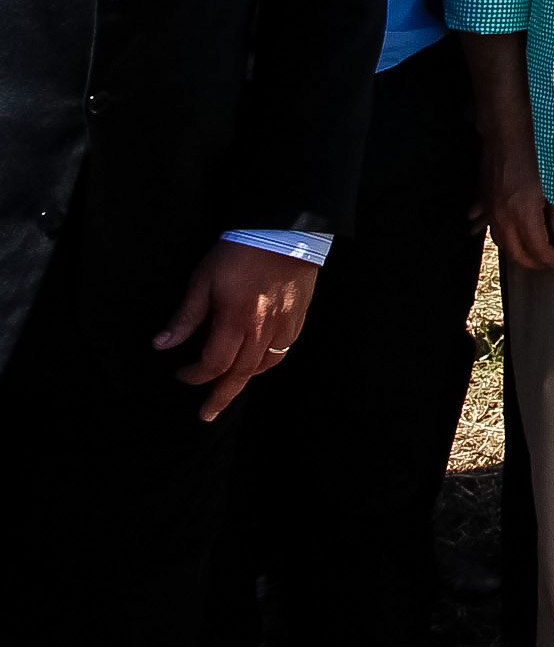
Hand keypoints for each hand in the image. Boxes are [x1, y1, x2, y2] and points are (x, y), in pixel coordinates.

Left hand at [156, 241, 320, 421]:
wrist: (285, 231)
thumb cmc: (240, 252)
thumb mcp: (203, 280)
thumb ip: (185, 317)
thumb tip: (161, 344)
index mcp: (235, 320)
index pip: (213, 364)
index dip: (194, 376)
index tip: (181, 374)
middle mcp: (262, 329)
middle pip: (240, 375)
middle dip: (220, 397)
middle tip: (207, 415)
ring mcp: (284, 325)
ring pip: (264, 366)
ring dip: (244, 380)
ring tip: (229, 386)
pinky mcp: (298, 318)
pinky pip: (282, 351)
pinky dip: (266, 362)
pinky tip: (257, 362)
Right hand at [479, 125, 553, 271]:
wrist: (508, 127)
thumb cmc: (535, 150)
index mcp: (523, 212)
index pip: (535, 249)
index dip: (547, 259)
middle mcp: (503, 214)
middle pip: (515, 250)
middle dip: (531, 261)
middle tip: (545, 262)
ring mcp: (490, 206)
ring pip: (499, 238)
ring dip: (512, 249)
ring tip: (526, 253)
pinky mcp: (483, 195)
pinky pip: (483, 219)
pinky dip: (486, 228)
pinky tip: (481, 231)